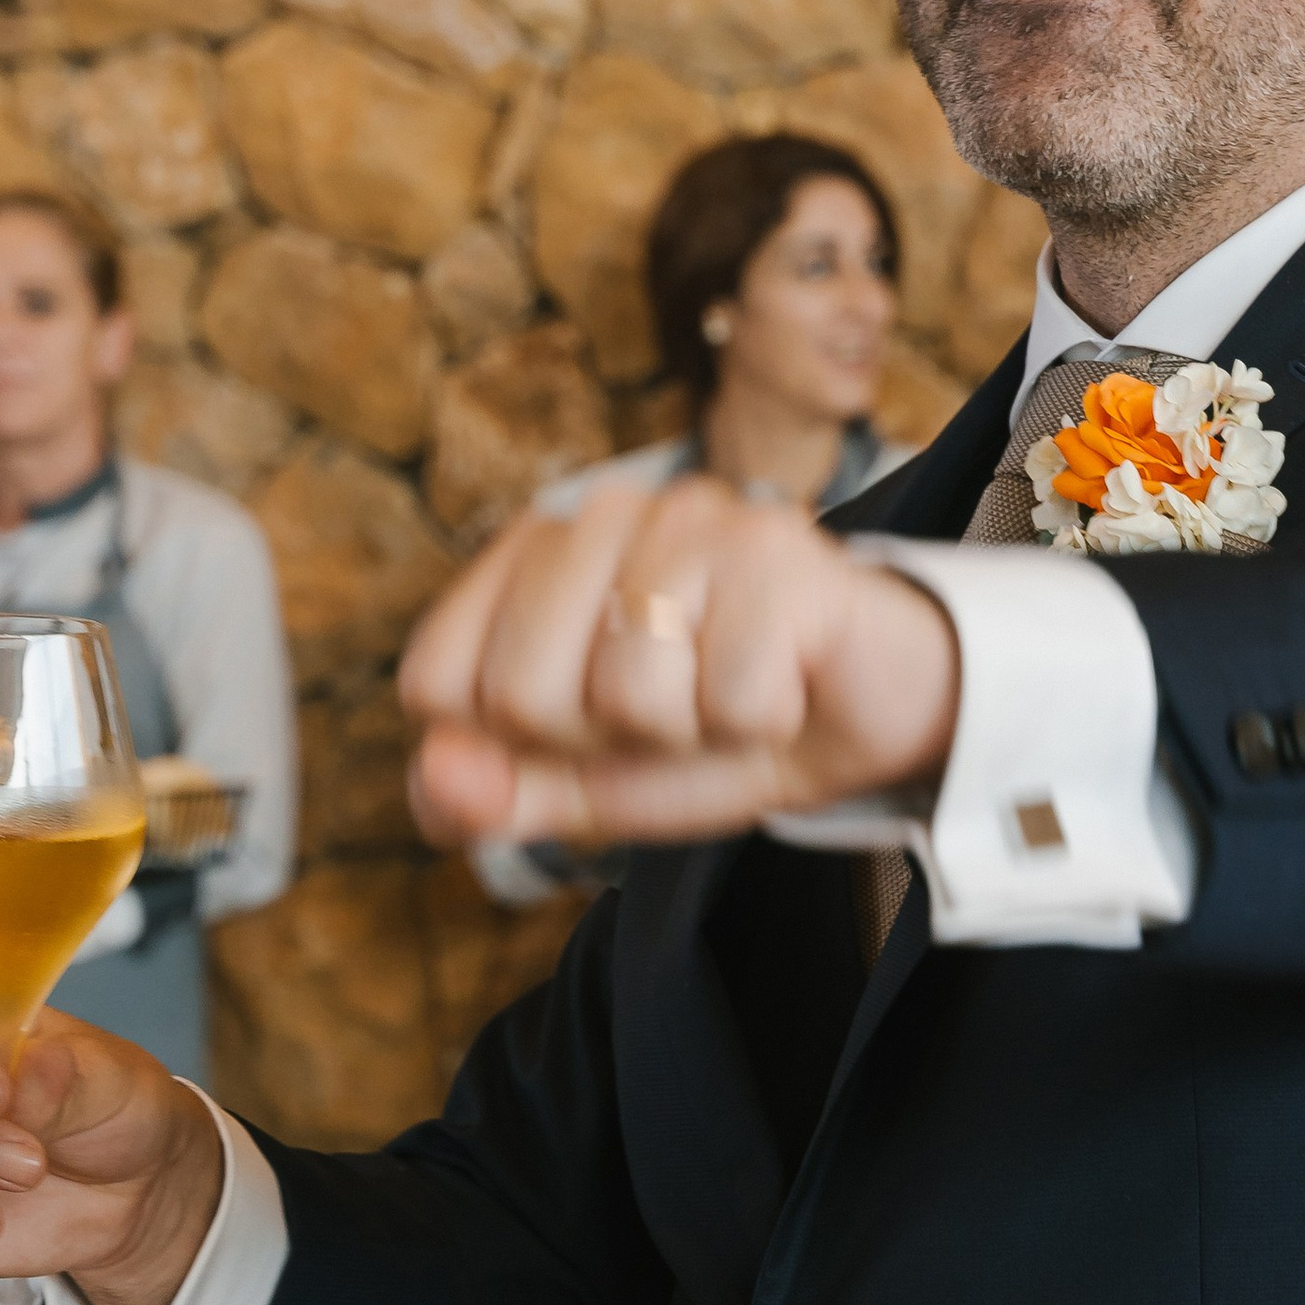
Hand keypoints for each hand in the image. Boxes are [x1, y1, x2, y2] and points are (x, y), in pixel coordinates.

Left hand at [402, 474, 961, 852]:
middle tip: (674, 714)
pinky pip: (731, 697)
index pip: (436, 682)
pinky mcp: (779, 549)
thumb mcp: (588, 783)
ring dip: (691, 734)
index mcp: (529, 555)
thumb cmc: (715, 728)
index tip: (586, 729)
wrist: (868, 710)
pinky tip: (788, 682)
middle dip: (601, 744)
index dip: (511, 746)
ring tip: (729, 694)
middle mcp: (600, 512)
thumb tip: (435, 775)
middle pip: (519, 692)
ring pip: (629, 696)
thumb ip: (494, 791)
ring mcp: (691, 519)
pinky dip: (765, 723)